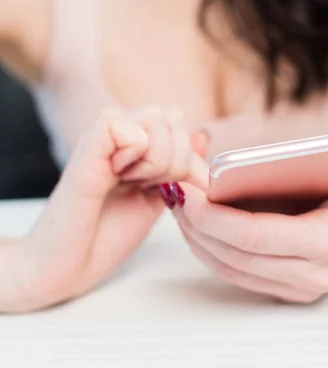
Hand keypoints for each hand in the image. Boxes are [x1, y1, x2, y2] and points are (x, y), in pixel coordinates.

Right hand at [2, 107, 205, 312]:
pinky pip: (122, 126)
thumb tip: (202, 133)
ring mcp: (101, 139)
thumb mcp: (159, 197)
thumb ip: (181, 167)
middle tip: (144, 187)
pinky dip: (134, 153)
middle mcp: (117, 135)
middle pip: (171, 119)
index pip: (179, 124)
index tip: (161, 188)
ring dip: (156, 160)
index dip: (187, 160)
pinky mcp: (86, 151)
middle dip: (175, 160)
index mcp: (134, 143)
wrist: (68, 266)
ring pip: (154, 118)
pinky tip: (117, 177)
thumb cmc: (108, 235)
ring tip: (129, 183)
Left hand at [171, 135, 327, 302]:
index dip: (213, 217)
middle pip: (234, 256)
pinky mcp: (287, 291)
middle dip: (195, 225)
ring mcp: (298, 289)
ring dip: (196, 239)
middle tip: (173, 192)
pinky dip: (210, 251)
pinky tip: (196, 225)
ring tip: (178, 205)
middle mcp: (311, 275)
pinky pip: (236, 275)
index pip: (254, 237)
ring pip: (229, 270)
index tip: (185, 191)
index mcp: (327, 243)